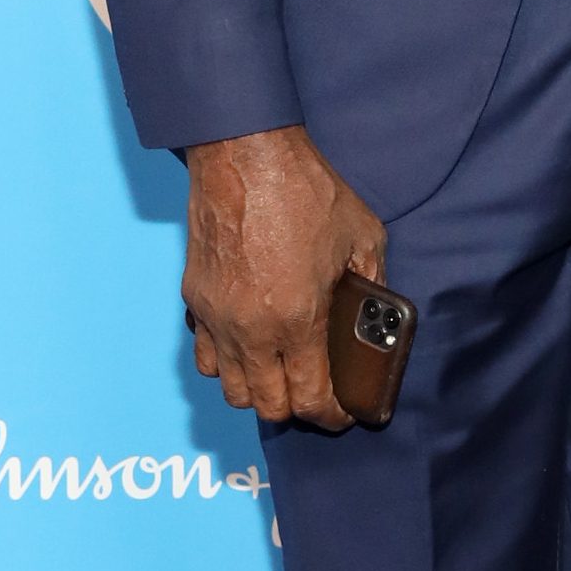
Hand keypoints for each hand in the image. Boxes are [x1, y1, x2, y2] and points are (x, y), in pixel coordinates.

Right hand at [182, 124, 384, 432]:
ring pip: (232, 390)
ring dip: (260, 390)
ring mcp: (218, 319)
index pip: (310, 397)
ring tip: (283, 372)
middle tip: (316, 392)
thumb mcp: (363, 234)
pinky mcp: (195, 302)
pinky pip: (206, 358)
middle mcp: (252, 330)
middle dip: (297, 408)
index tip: (343, 412)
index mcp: (298, 318)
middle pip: (268, 406)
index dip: (332, 414)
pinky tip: (249, 346)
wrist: (247, 156)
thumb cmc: (308, 191)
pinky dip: (227, 364)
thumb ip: (372, 282)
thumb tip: (374, 315)